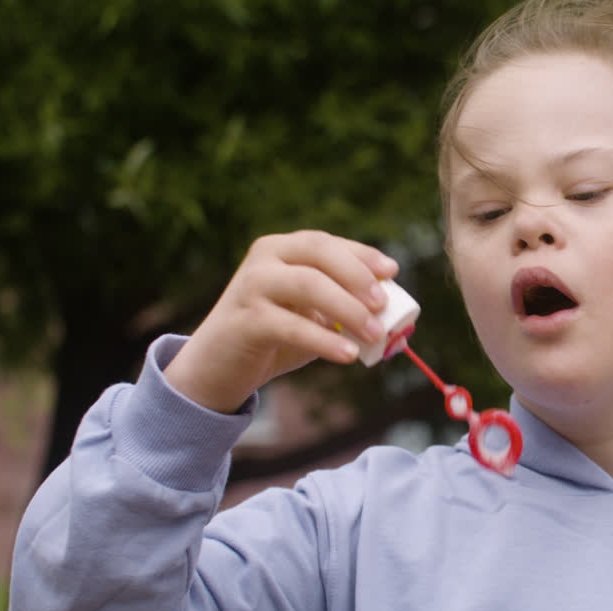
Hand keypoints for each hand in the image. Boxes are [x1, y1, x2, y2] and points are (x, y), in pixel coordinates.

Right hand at [164, 230, 398, 412]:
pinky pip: (293, 326)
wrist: (218, 366)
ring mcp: (252, 286)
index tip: (392, 270)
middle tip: (383, 304)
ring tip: (375, 333)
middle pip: (318, 253)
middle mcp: (265, 259)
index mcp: (281, 249)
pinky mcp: (246, 320)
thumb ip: (344, 310)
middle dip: (357, 275)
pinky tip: (348, 354)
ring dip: (348, 309)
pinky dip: (325, 340)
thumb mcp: (311, 316)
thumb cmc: (273, 336)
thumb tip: (395, 320)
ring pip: (308, 285)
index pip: (326, 242)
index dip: (361, 254)